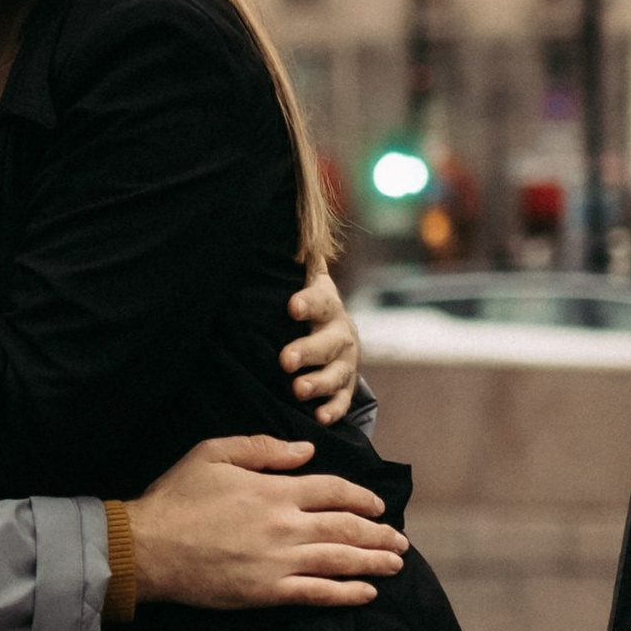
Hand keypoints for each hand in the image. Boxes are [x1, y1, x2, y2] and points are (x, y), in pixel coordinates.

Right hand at [124, 432, 408, 611]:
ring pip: (341, 561)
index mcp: (276, 490)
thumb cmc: (177, 498)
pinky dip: (346, 594)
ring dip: (374, 563)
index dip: (362, 497)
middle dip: (379, 534)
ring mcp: (279, 561)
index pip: (335, 491)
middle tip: (398, 541)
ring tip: (396, 564)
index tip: (377, 505)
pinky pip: (318, 594)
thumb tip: (307, 450)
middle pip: (348, 528)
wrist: (148, 548)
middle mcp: (286, 525)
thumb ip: (263, 448)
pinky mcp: (267, 592)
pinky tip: (367, 594)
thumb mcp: (214, 453)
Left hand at [280, 271, 360, 426]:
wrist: (334, 333)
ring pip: (335, 373)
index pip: (319, 299)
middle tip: (285, 360)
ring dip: (317, 382)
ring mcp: (345, 360)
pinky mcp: (344, 386)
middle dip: (307, 351)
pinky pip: (342, 400)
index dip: (307, 303)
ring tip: (297, 390)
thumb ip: (299, 260)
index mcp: (327, 304)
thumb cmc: (307, 305)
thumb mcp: (304, 282)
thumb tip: (287, 213)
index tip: (292, 307)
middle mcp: (340, 331)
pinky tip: (320, 417)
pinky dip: (332, 409)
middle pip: (327, 341)